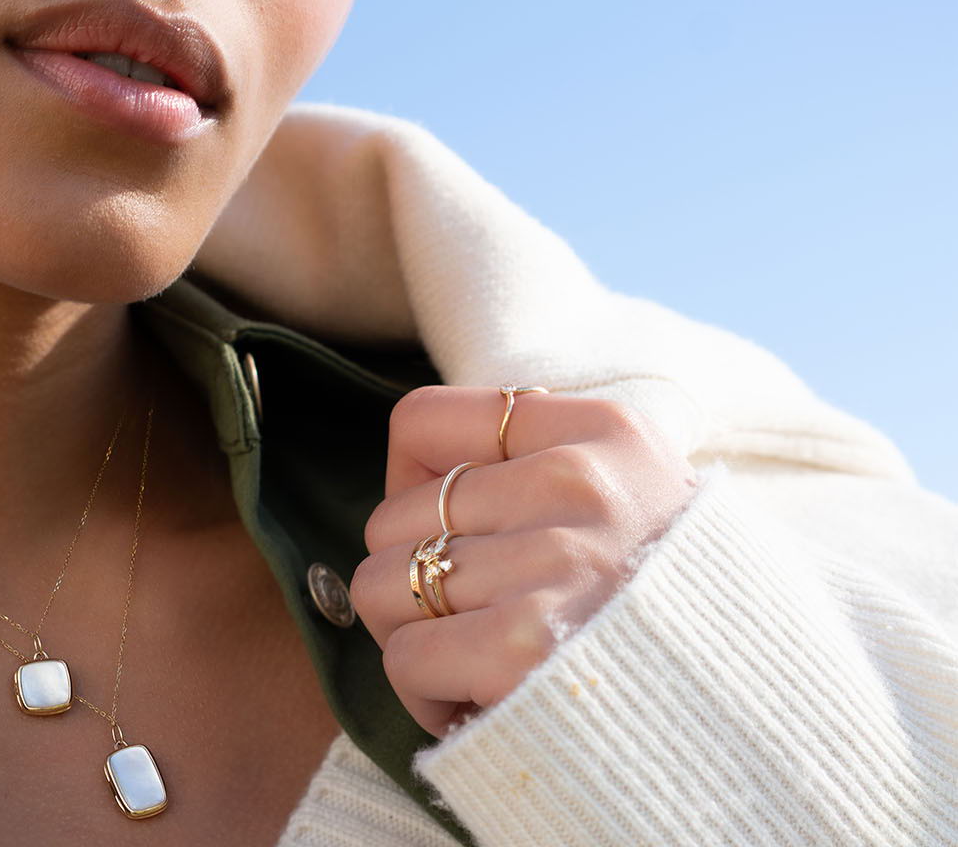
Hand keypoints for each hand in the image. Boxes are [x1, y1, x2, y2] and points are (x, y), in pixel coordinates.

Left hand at [351, 388, 699, 737]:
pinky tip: (484, 701)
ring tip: (484, 660)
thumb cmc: (667, 611)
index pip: (420, 420)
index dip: (412, 486)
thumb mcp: (632, 495)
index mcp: (603, 431)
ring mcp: (556, 562)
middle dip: (418, 582)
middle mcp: (580, 482)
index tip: (456, 534)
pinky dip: (427, 696)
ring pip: (381, 587)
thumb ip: (535, 464)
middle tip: (480, 620)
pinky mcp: (526, 646)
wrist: (762, 722)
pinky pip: (403, 658)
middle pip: (391, 517)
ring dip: (420, 641)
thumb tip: (413, 473)